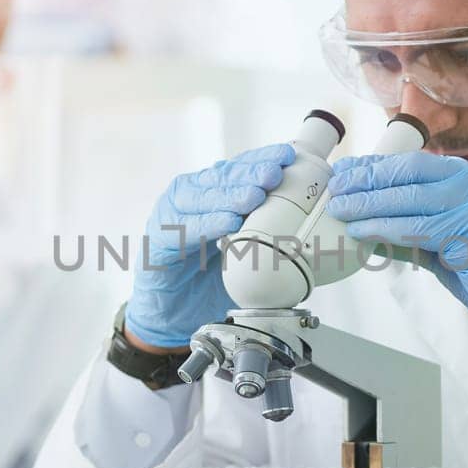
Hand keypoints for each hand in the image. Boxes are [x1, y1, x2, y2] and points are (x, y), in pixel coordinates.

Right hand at [123, 143, 294, 349]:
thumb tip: (310, 226)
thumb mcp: (244, 249)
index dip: (263, 159)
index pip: (240, 168)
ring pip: (204, 197)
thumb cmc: (209, 277)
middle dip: (252, 173)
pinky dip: (207, 224)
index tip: (287, 155)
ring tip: (256, 195)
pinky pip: (184, 230)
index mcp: (212, 191)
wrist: (171, 312)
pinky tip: (227, 222)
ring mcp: (171, 215)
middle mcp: (191, 196)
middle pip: (223, 177)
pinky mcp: (157, 240)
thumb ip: (265, 232)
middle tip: (275, 172)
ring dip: (232, 195)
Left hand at [326, 152, 467, 354]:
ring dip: (369, 204)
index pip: (420, 163)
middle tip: (336, 187)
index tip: (349, 170)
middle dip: (368, 179)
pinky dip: (385, 229)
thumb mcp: (451, 239)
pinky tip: (362, 231)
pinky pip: (419, 229)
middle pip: (412, 173)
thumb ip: (417, 225)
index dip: (379, 166)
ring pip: (412, 199)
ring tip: (340, 209)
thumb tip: (368, 218)